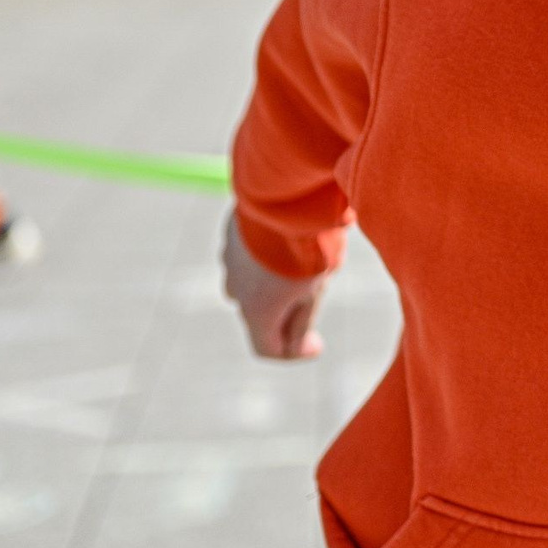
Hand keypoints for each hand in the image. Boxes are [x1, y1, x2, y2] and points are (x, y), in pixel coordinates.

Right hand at [222, 213, 327, 360]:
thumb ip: (303, 322)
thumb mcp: (315, 291)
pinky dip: (267, 258)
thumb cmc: (308, 246)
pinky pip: (249, 257)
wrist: (288, 194)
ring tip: (307, 258)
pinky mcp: (231, 237)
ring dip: (276, 282)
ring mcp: (229, 262)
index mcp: (257, 310)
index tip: (317, 344)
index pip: (267, 349)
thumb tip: (300, 347)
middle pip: (260, 316)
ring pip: (254, 284)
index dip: (293, 353)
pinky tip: (290, 240)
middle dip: (286, 314)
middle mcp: (236, 289)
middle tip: (317, 291)